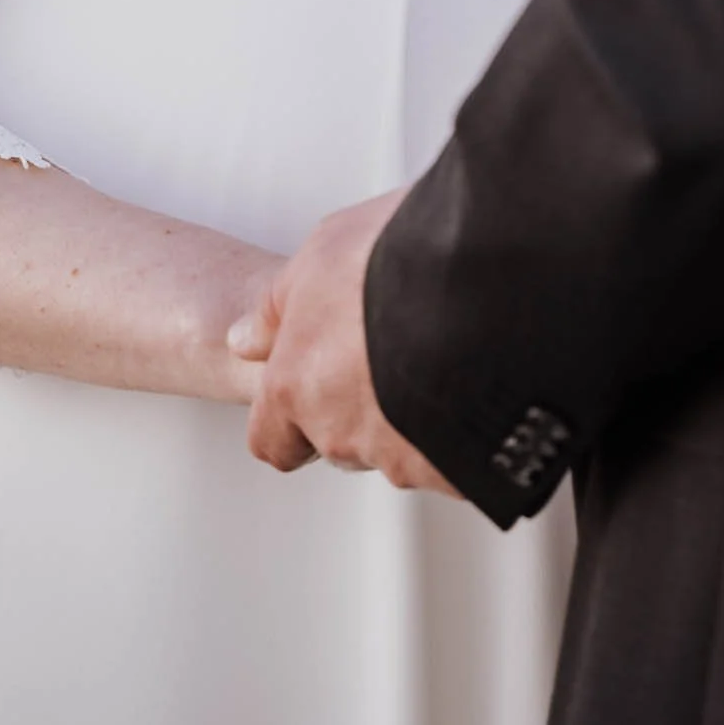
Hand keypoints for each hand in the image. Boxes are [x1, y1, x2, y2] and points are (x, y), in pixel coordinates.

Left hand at [229, 191, 458, 493]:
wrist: (479, 273)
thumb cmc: (395, 255)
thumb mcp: (320, 255)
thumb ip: (277, 308)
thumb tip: (244, 341)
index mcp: (296, 386)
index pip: (273, 440)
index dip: (293, 417)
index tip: (317, 388)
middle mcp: (341, 432)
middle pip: (341, 439)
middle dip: (362, 404)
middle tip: (394, 347)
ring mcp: (399, 455)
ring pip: (398, 447)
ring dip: (412, 415)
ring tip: (444, 351)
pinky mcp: (454, 469)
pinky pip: (450, 460)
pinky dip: (459, 433)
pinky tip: (476, 378)